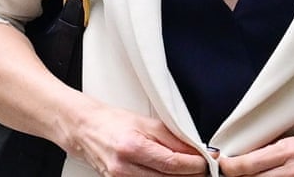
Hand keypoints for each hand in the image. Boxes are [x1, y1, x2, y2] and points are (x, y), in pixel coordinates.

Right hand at [62, 99, 208, 176]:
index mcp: (132, 147)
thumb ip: (173, 137)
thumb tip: (196, 149)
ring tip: (189, 170)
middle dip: (191, 174)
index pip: (172, 163)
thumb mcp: (147, 122)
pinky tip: (170, 175)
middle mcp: (124, 168)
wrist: (86, 130)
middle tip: (204, 168)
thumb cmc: (113, 122)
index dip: (195, 164)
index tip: (207, 161)